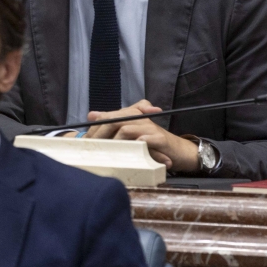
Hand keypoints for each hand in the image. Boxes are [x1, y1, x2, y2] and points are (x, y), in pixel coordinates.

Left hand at [83, 99, 198, 171]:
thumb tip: (91, 115)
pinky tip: (129, 150)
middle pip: (115, 120)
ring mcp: (150, 128)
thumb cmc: (154, 144)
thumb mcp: (133, 135)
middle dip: (101, 133)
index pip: (109, 116)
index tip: (86, 139)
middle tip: (92, 146)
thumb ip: (115, 125)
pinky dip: (137, 144)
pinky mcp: (160, 140)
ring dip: (114, 140)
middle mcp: (140, 119)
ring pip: (127, 128)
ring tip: (106, 151)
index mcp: (132, 116)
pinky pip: (146, 139)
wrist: (180, 151)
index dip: (96, 127)